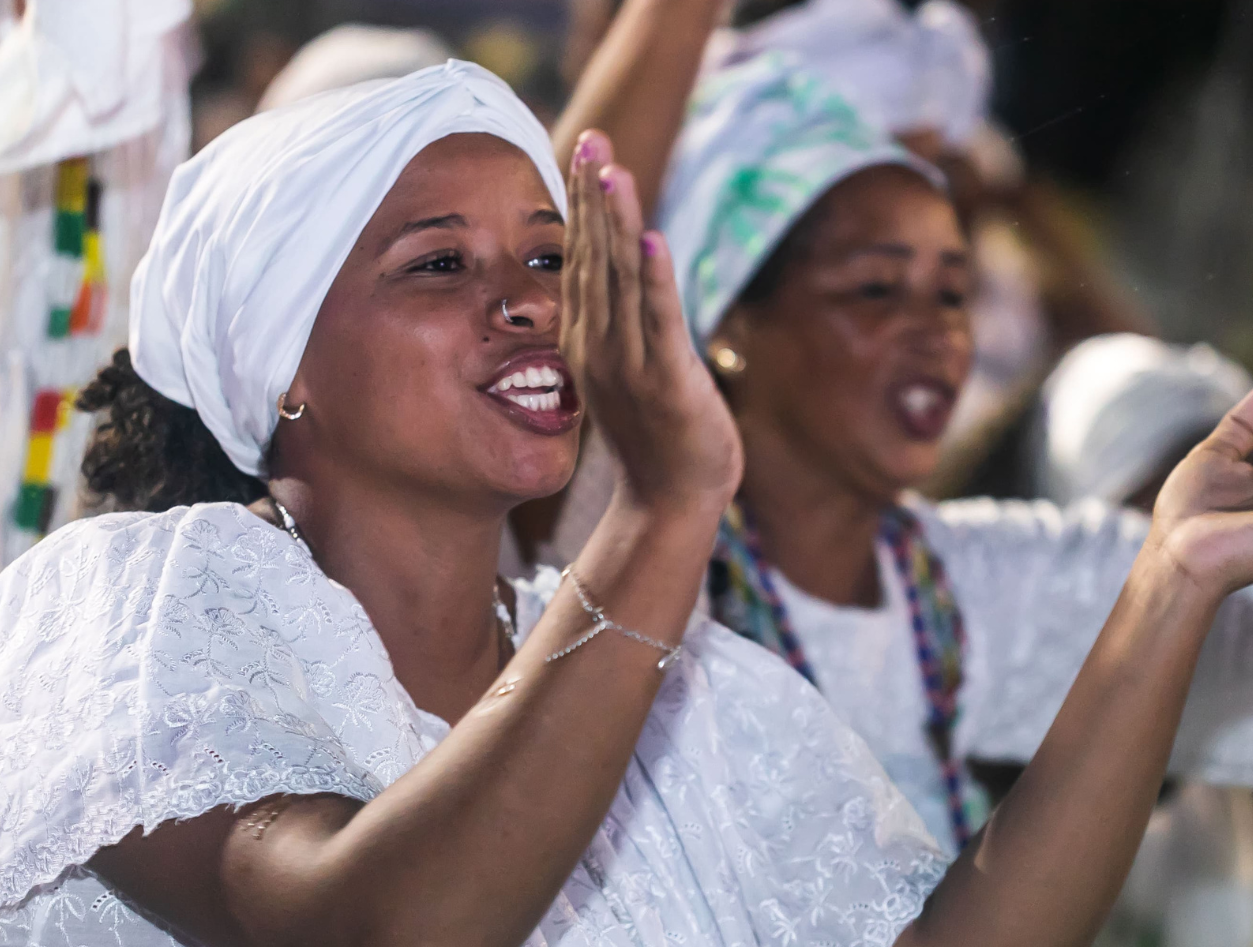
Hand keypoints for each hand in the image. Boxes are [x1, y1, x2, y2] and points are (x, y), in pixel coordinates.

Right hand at [560, 130, 741, 515]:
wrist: (670, 504)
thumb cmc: (658, 437)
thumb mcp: (629, 371)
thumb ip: (621, 324)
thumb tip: (620, 281)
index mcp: (590, 338)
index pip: (583, 257)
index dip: (582, 203)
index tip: (582, 150)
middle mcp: (601, 344)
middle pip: (594, 256)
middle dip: (592, 195)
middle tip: (590, 137)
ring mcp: (630, 363)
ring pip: (620, 279)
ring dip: (616, 221)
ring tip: (611, 168)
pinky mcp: (667, 382)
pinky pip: (659, 323)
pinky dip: (654, 281)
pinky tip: (650, 239)